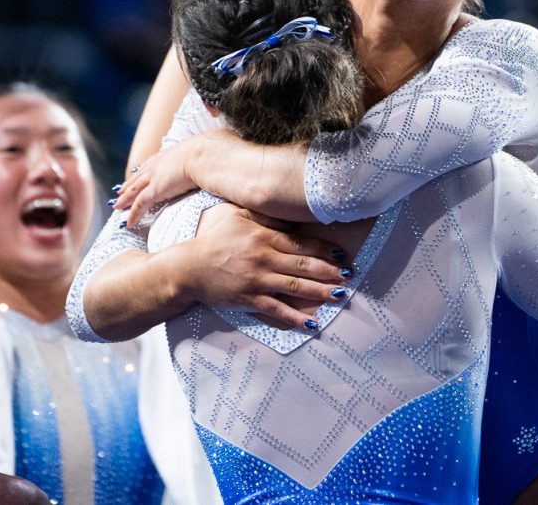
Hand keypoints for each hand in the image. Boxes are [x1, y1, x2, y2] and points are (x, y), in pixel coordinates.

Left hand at [115, 135, 206, 227]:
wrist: (204, 156)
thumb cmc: (210, 154)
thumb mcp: (206, 154)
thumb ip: (204, 159)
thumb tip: (216, 157)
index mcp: (171, 154)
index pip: (153, 163)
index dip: (144, 169)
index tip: (138, 172)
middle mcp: (160, 164)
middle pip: (140, 176)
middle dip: (130, 183)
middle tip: (121, 190)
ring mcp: (155, 178)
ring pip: (135, 190)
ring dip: (125, 198)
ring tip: (117, 205)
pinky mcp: (154, 191)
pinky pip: (139, 204)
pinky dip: (133, 214)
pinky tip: (128, 222)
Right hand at [168, 203, 350, 329]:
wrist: (188, 267)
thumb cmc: (213, 238)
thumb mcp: (237, 216)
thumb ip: (263, 215)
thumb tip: (290, 214)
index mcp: (263, 237)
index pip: (301, 244)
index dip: (324, 250)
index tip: (342, 255)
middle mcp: (264, 258)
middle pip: (303, 265)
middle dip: (329, 272)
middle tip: (349, 276)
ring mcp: (257, 280)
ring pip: (294, 287)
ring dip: (319, 292)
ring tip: (339, 296)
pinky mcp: (248, 299)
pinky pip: (275, 309)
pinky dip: (294, 317)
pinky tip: (310, 323)